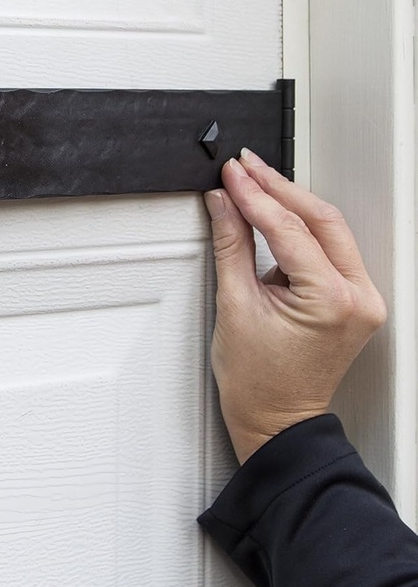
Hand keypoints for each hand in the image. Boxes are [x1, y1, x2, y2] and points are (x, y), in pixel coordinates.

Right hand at [205, 148, 386, 463]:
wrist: (276, 419)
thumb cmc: (258, 382)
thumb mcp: (235, 304)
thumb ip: (231, 244)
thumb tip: (224, 203)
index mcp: (333, 301)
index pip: (291, 229)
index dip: (256, 196)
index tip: (232, 175)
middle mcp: (359, 297)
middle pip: (320, 220)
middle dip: (277, 187)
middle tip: (243, 166)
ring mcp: (362, 297)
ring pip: (329, 228)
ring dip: (290, 202)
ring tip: (254, 180)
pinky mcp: (353, 298)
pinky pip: (330, 247)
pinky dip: (300, 225)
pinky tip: (274, 210)